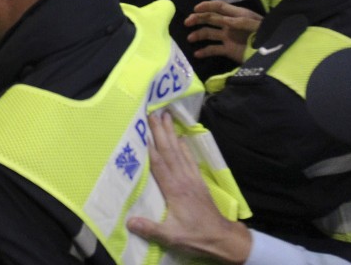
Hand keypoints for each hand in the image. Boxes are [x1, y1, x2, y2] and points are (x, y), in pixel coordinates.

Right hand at [126, 112, 251, 264]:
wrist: (222, 238)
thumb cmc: (195, 237)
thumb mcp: (171, 237)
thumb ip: (150, 229)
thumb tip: (128, 221)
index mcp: (174, 190)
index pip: (160, 164)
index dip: (151, 148)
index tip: (143, 130)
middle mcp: (183, 180)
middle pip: (169, 151)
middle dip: (161, 132)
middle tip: (153, 113)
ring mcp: (192, 179)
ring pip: (179, 152)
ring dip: (172, 133)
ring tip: (166, 117)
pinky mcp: (198, 182)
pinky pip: (189, 160)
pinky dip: (185, 147)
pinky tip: (181, 137)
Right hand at [184, 0, 261, 62]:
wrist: (272, 54)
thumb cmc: (266, 35)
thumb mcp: (255, 25)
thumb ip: (239, 22)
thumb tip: (221, 20)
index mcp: (236, 15)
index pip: (219, 6)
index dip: (206, 6)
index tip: (195, 9)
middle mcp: (229, 24)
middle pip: (210, 19)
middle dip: (198, 19)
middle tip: (187, 22)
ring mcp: (228, 37)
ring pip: (209, 33)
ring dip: (198, 34)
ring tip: (190, 39)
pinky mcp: (228, 50)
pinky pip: (213, 49)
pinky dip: (204, 51)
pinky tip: (197, 54)